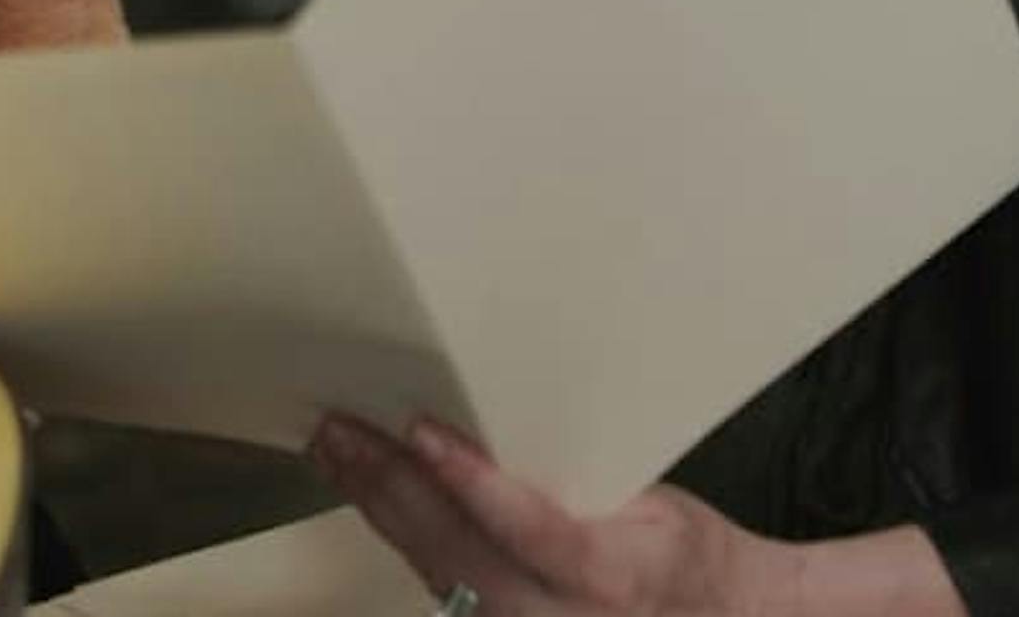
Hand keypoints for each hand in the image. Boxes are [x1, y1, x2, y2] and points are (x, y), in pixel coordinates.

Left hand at [311, 415, 776, 616]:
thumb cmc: (684, 556)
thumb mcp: (656, 504)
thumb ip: (577, 482)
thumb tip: (505, 421)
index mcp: (609, 573)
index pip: (530, 528)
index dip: (471, 481)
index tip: (423, 432)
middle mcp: (557, 616)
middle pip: (459, 549)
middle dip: (391, 485)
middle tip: (341, 429)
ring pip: (435, 569)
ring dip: (379, 508)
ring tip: (334, 452)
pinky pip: (441, 584)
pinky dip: (400, 536)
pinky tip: (366, 495)